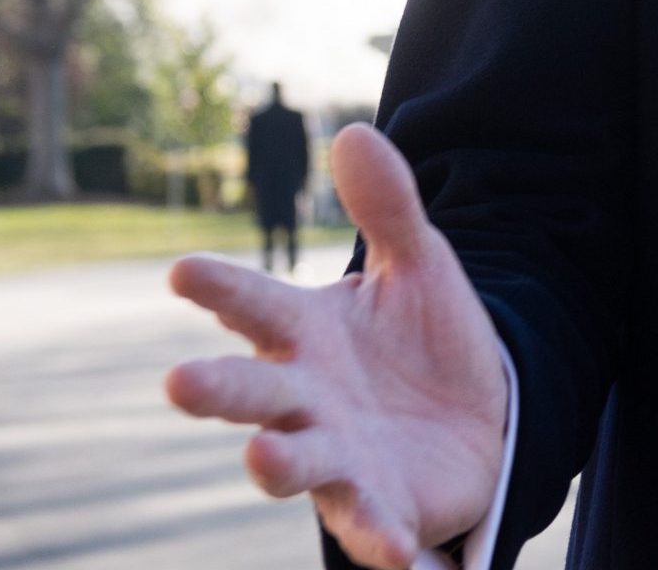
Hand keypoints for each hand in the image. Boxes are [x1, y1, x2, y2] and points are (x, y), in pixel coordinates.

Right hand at [166, 124, 508, 568]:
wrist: (477, 414)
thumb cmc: (424, 341)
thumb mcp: (420, 266)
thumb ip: (388, 207)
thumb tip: (357, 131)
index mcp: (305, 335)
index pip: (253, 306)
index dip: (219, 291)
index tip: (182, 270)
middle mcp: (304, 399)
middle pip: (253, 393)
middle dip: (219, 391)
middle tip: (180, 383)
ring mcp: (335, 456)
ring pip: (295, 464)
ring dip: (275, 464)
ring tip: (262, 457)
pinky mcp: (380, 505)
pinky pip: (374, 529)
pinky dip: (382, 543)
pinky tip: (403, 555)